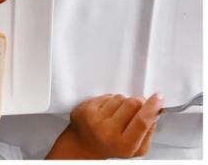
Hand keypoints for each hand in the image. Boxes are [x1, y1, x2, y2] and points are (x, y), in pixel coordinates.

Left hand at [47, 94, 162, 159]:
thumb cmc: (112, 145)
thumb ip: (148, 132)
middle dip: (140, 102)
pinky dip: (111, 100)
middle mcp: (108, 131)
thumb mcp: (135, 148)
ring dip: (124, 102)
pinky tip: (108, 111)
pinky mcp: (87, 108)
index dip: (152, 107)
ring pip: (120, 97)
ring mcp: (95, 118)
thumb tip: (155, 112)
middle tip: (139, 106)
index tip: (158, 98)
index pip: (141, 121)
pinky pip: (107, 95)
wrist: (84, 145)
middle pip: (132, 104)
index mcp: (124, 144)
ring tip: (119, 114)